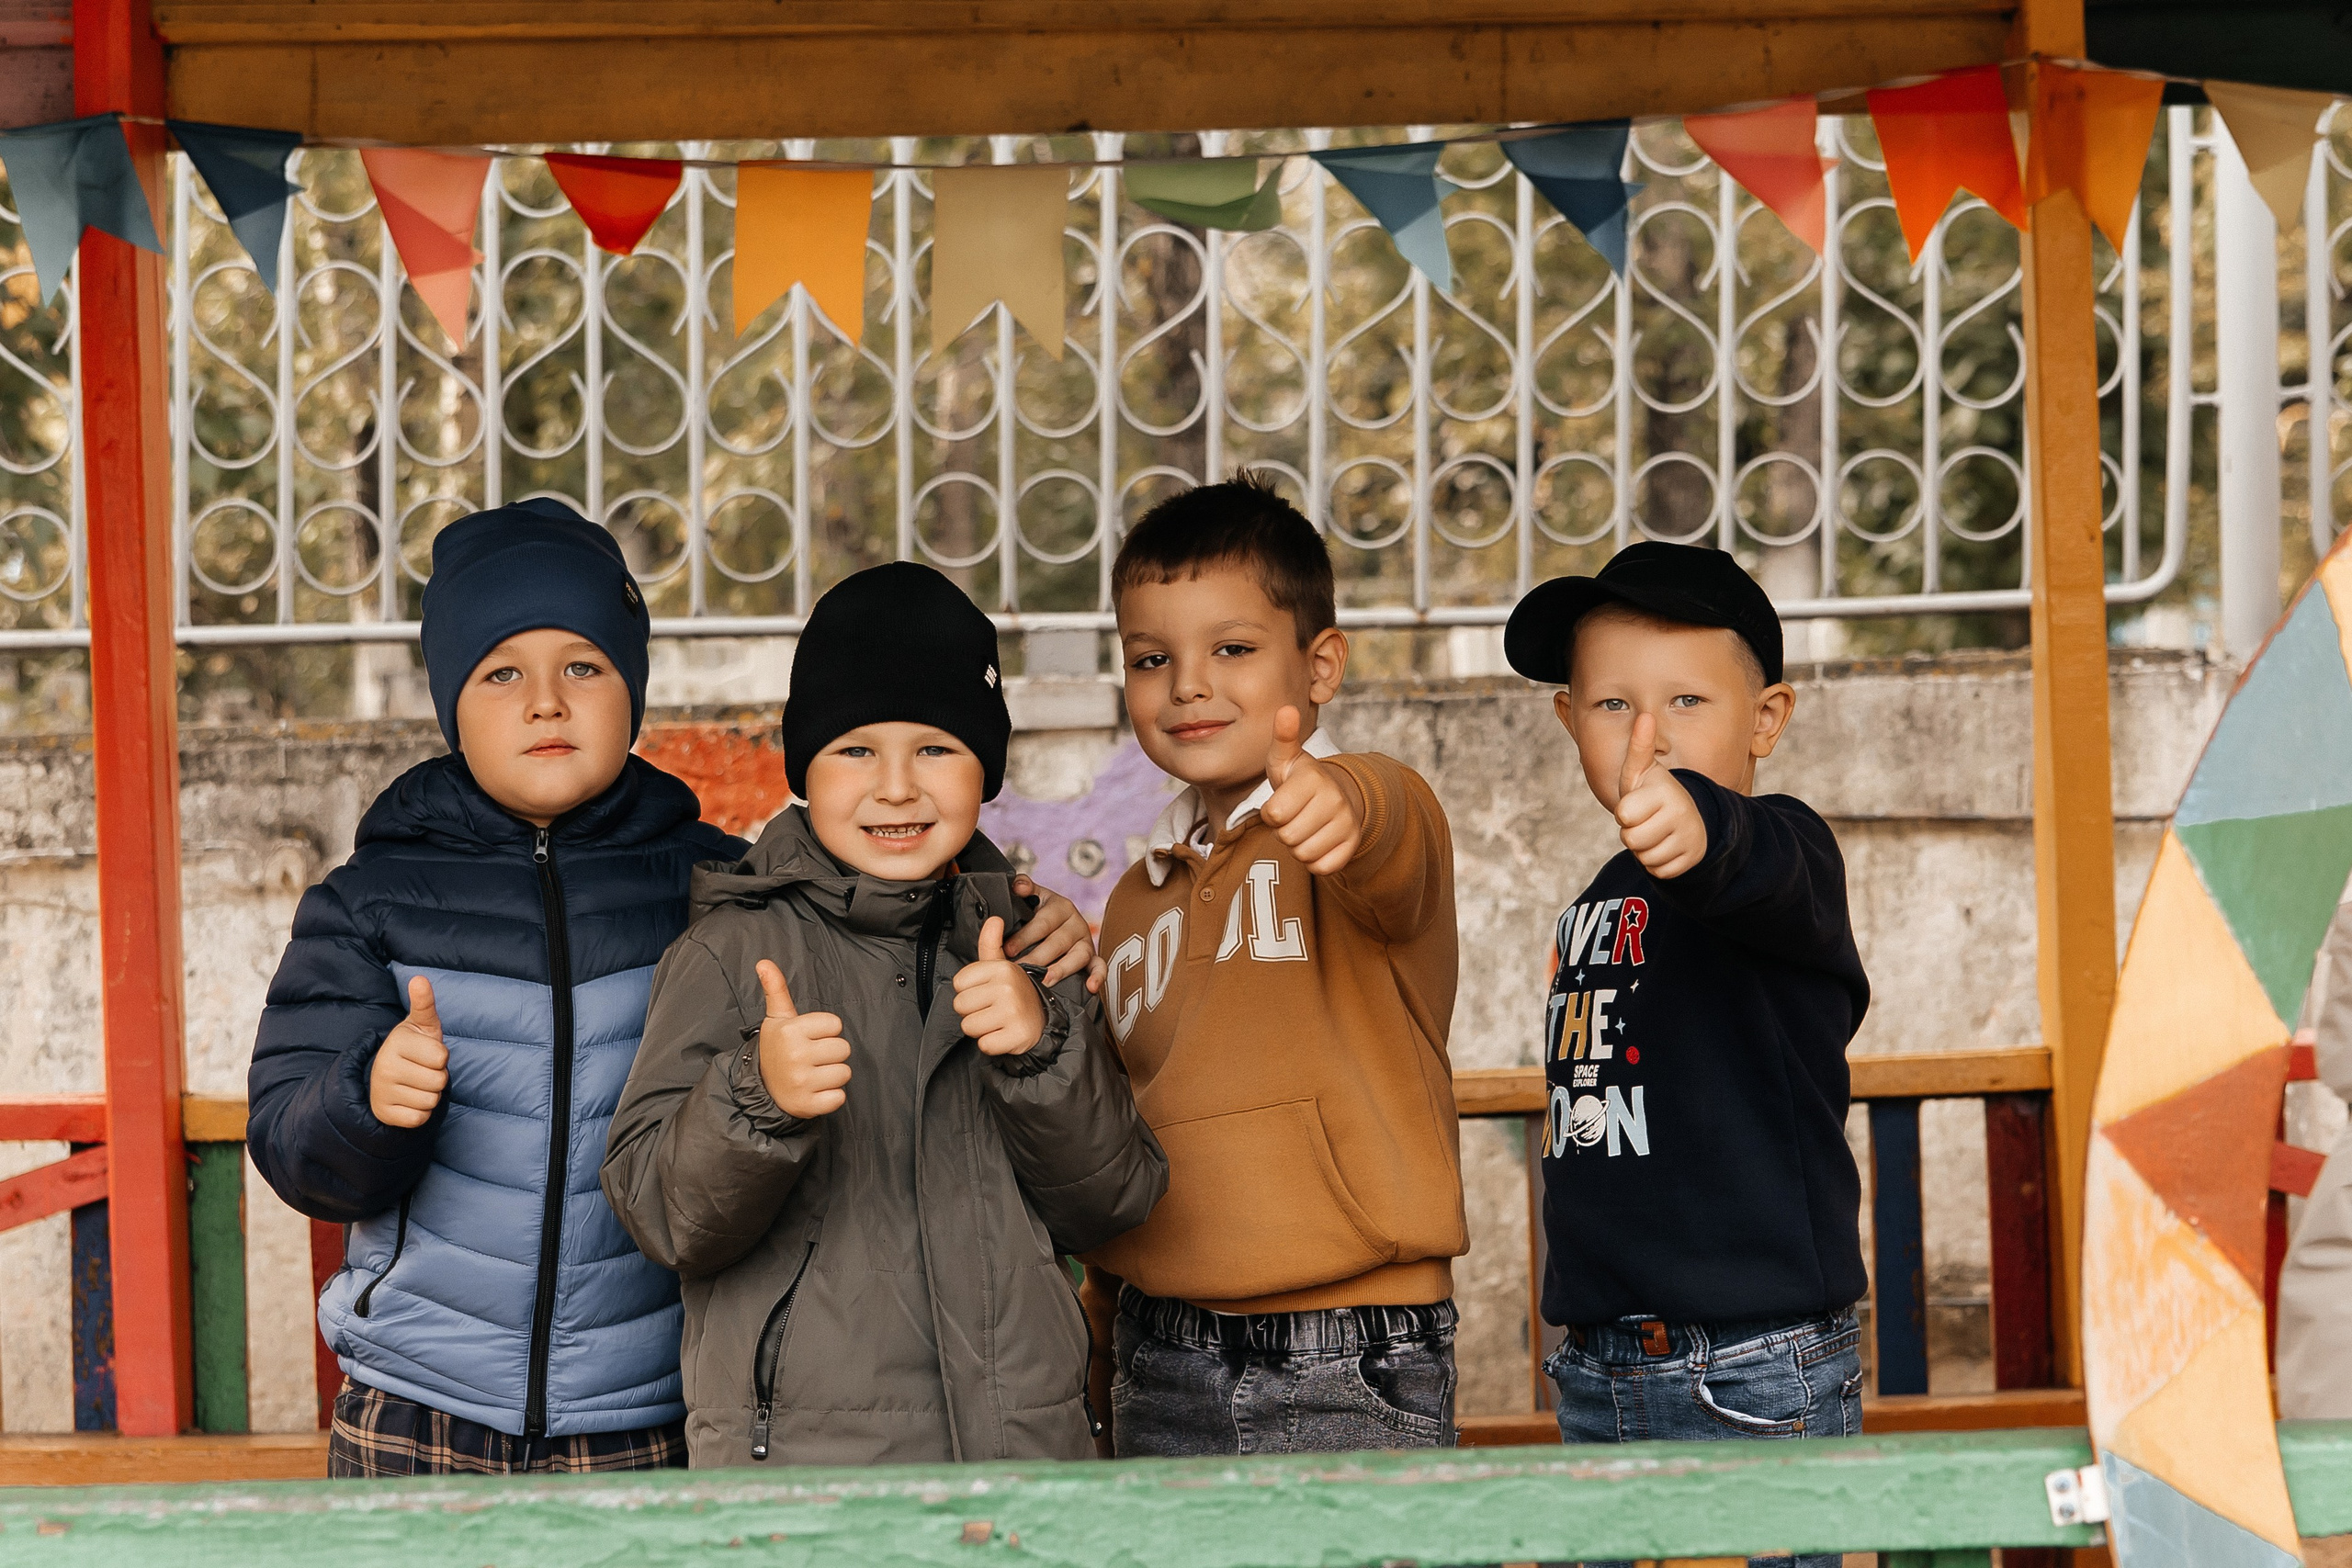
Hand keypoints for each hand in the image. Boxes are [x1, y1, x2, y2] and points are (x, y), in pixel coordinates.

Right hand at [369, 975, 447, 1128]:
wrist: (387, 1077)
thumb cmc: (414, 1047)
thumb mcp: (421, 1024)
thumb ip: (424, 1002)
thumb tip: (419, 979)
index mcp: (396, 1042)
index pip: (442, 1058)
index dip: (441, 1057)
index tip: (426, 1053)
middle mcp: (385, 1066)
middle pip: (439, 1082)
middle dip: (437, 1077)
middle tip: (421, 1070)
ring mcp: (381, 1091)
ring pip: (431, 1101)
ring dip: (430, 1095)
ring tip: (415, 1084)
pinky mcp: (384, 1114)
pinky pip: (420, 1119)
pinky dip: (421, 1113)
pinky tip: (409, 1100)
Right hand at [754, 960, 851, 1118]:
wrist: (761, 1088)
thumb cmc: (777, 1048)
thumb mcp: (777, 1018)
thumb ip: (776, 989)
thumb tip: (764, 962)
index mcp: (791, 1030)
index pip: (836, 1025)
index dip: (826, 1031)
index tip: (809, 1038)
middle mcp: (796, 1055)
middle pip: (843, 1049)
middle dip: (831, 1054)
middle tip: (811, 1058)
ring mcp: (801, 1081)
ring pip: (844, 1073)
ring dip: (832, 1076)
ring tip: (813, 1074)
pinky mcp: (807, 1105)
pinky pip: (839, 1098)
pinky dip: (831, 1097)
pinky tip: (815, 1091)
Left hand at [952, 917, 1047, 1056]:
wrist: (1044, 1022)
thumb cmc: (1015, 994)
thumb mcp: (1003, 967)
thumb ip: (991, 944)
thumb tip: (993, 918)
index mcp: (1002, 968)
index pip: (958, 984)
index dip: (969, 991)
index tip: (987, 992)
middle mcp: (1008, 987)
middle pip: (960, 1006)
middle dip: (973, 1012)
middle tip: (993, 1010)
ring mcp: (1013, 1011)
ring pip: (969, 1026)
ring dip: (981, 1029)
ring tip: (998, 1022)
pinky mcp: (1017, 1035)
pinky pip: (984, 1045)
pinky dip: (992, 1045)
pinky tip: (1004, 1035)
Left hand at [1006, 875, 1095, 986]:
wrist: (1057, 923)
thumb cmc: (1038, 914)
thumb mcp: (1032, 897)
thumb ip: (1023, 888)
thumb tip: (1018, 886)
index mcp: (1059, 906)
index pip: (1043, 922)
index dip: (1024, 936)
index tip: (1008, 950)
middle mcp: (1075, 921)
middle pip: (1058, 941)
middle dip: (1037, 957)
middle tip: (1020, 969)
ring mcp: (1085, 940)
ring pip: (1078, 955)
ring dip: (1062, 969)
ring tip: (1045, 980)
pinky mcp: (1093, 956)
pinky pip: (1100, 966)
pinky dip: (1098, 976)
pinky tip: (1091, 987)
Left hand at [1257, 706, 1362, 874]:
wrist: (1338, 795)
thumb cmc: (1301, 780)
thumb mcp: (1287, 758)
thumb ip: (1283, 737)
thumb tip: (1286, 710)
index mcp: (1313, 778)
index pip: (1273, 814)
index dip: (1271, 812)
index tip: (1281, 801)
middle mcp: (1335, 799)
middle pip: (1286, 837)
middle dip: (1283, 830)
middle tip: (1294, 815)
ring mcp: (1347, 823)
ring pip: (1303, 854)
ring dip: (1298, 845)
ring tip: (1305, 826)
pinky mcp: (1352, 845)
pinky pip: (1321, 868)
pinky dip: (1314, 860)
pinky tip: (1318, 841)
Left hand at [1614, 712, 1706, 878]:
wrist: (1688, 818)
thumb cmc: (1653, 793)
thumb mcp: (1642, 771)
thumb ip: (1640, 746)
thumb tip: (1645, 716)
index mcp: (1664, 791)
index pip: (1623, 814)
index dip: (1625, 812)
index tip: (1638, 803)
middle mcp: (1680, 813)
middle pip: (1631, 840)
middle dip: (1632, 833)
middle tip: (1646, 821)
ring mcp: (1688, 837)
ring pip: (1645, 858)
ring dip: (1644, 849)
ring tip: (1656, 832)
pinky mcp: (1691, 859)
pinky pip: (1659, 871)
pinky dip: (1658, 863)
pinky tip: (1666, 846)